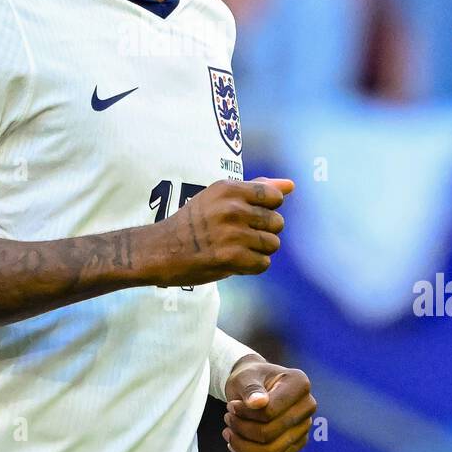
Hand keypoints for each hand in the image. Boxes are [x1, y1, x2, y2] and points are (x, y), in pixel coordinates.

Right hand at [151, 177, 293, 287]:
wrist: (160, 250)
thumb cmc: (193, 222)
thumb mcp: (220, 198)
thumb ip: (257, 189)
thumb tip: (291, 185)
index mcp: (229, 189)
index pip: (274, 197)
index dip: (267, 209)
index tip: (249, 216)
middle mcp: (232, 208)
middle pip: (277, 222)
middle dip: (264, 232)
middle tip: (239, 236)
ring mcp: (232, 233)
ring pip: (273, 244)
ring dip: (258, 250)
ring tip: (236, 248)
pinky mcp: (231, 257)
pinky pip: (263, 263)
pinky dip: (251, 266)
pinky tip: (234, 261)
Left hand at [222, 357, 316, 451]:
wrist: (255, 385)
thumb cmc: (251, 377)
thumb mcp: (245, 377)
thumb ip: (251, 389)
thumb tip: (258, 402)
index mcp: (299, 384)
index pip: (270, 411)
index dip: (246, 413)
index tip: (230, 406)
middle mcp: (307, 406)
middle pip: (270, 433)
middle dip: (242, 428)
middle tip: (227, 417)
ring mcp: (304, 427)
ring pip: (271, 451)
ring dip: (243, 445)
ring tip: (229, 431)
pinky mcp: (296, 443)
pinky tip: (235, 443)